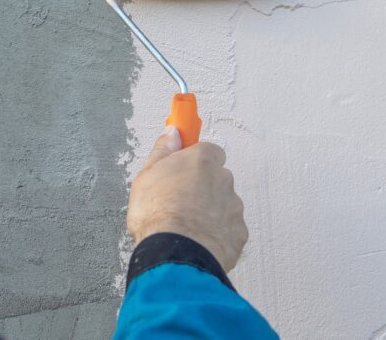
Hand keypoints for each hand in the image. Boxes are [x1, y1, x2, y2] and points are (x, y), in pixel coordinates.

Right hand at [127, 126, 248, 271]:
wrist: (175, 254)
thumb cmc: (158, 214)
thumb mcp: (147, 174)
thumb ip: (163, 150)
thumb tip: (173, 133)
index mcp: (202, 161)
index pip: (208, 150)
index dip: (195, 160)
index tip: (183, 167)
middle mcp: (223, 179)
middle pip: (216, 178)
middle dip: (202, 188)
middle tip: (178, 203)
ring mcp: (234, 207)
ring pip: (223, 205)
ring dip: (210, 212)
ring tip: (185, 227)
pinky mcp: (238, 233)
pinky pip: (228, 229)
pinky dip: (216, 234)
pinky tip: (197, 241)